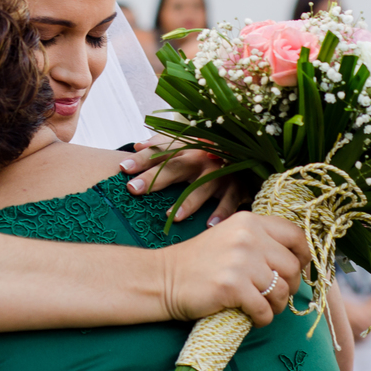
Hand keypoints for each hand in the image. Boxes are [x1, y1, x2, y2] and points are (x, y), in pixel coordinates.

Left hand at [121, 135, 248, 224]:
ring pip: (203, 185)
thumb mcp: (187, 145)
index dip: (141, 159)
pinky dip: (222, 212)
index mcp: (186, 148)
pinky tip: (210, 225)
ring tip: (172, 217)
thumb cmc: (208, 154)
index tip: (122, 169)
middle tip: (134, 189)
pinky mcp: (238, 185)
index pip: (160, 151)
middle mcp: (201, 157)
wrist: (248, 154)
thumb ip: (162, 145)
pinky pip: (231, 199)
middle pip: (175, 167)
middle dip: (154, 178)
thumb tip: (137, 145)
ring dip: (188, 201)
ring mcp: (220, 171)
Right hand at [161, 212, 310, 327]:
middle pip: (293, 267)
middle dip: (289, 287)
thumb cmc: (200, 263)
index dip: (305, 256)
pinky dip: (261, 319)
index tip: (300, 270)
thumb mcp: (231, 238)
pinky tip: (250, 317)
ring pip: (282, 291)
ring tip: (260, 307)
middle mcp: (248, 237)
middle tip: (274, 296)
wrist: (164, 278)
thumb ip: (261, 242)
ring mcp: (241, 261)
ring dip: (275, 306)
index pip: (296, 235)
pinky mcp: (232, 286)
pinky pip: (264, 310)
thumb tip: (299, 263)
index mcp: (249, 221)